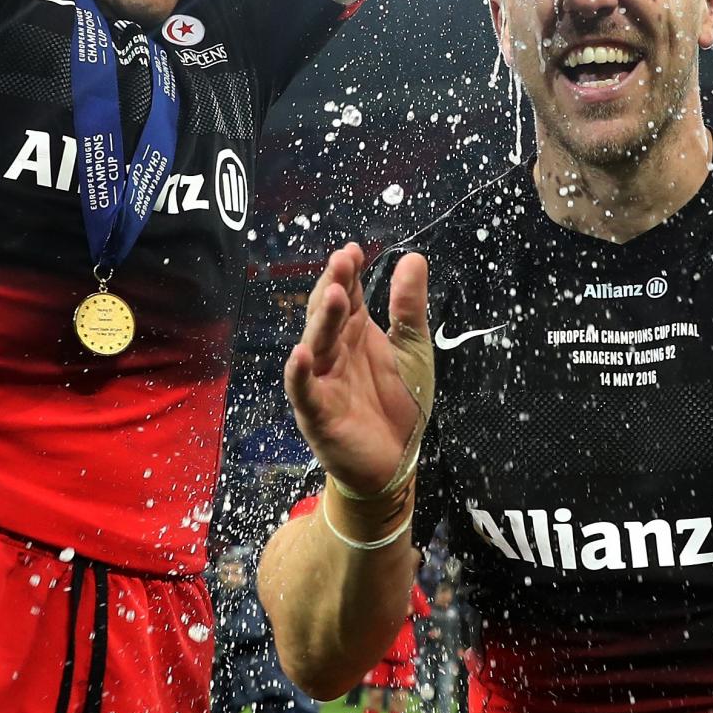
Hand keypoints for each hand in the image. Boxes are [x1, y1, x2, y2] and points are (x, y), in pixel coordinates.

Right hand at [284, 244, 432, 500]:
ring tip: (332, 294)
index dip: (349, 272)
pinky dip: (300, 373)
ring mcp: (323, 381)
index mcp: (356, 333)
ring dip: (322, 320)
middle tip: (342, 260)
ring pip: (317, 344)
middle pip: (328, 313)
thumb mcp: (412, 349)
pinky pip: (304, 390)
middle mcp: (335, 352)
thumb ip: (409, 306)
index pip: (348, 294)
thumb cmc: (399, 403)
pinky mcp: (317, 413)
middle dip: (333, 285)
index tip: (354, 250)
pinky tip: (301, 354)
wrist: (395, 462)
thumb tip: (413, 257)